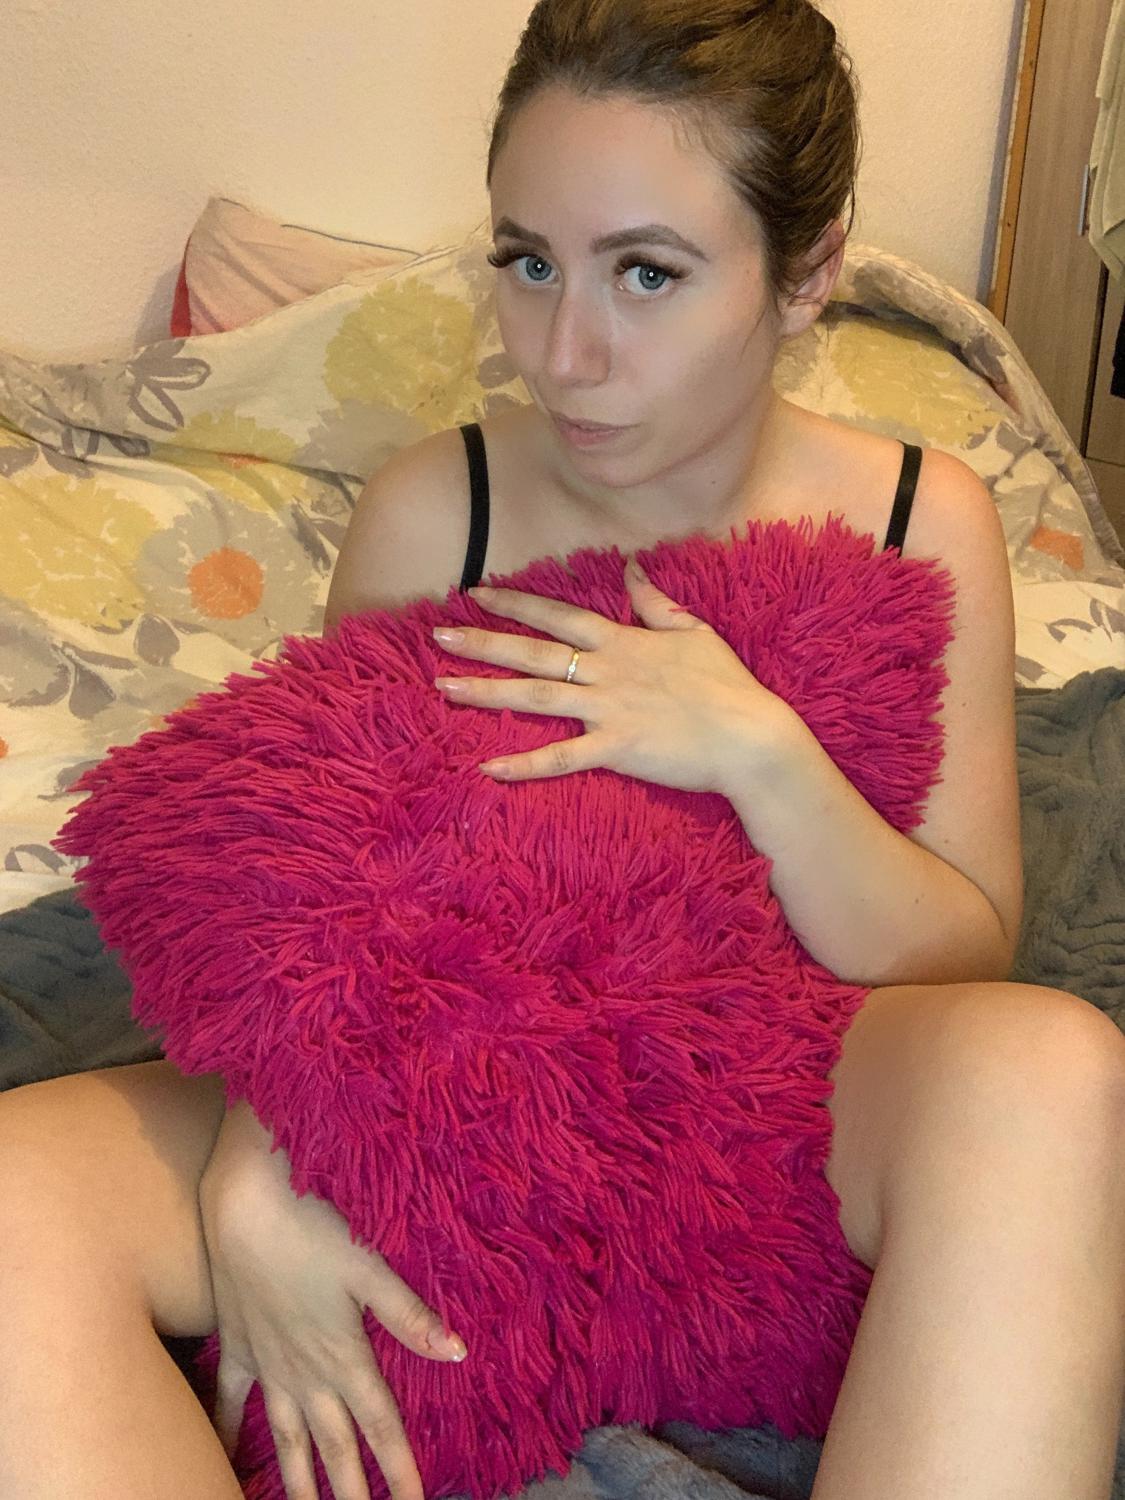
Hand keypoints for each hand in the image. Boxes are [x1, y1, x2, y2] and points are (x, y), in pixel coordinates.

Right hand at [198, 1102, 467, 1499]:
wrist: (245, 1206)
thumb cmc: (315, 1228)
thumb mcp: (370, 1268)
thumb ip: (410, 1316)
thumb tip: (458, 1353)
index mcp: (346, 1356)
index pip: (381, 1427)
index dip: (400, 1471)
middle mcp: (307, 1372)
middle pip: (334, 1446)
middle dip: (350, 1493)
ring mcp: (267, 1363)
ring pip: (285, 1436)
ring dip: (297, 1479)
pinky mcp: (236, 1344)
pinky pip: (230, 1400)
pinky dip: (227, 1431)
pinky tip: (222, 1457)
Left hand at [432, 557, 793, 794]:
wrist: (751, 736)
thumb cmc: (727, 685)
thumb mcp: (694, 632)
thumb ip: (655, 602)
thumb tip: (631, 567)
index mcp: (622, 642)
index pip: (558, 616)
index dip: (515, 602)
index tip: (476, 593)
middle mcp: (606, 671)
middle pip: (533, 652)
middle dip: (482, 641)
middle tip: (437, 634)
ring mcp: (608, 710)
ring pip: (535, 697)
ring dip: (485, 692)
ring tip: (442, 686)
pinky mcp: (616, 750)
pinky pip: (562, 758)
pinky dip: (525, 764)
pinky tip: (488, 767)